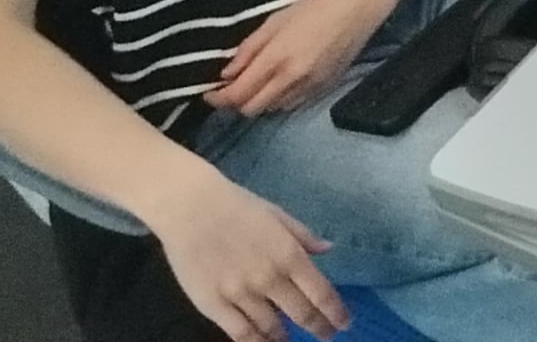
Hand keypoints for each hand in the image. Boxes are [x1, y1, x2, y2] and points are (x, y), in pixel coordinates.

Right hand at [144, 164, 349, 341]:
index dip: (336, 313)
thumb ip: (303, 236)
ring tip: (290, 340)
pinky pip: (239, 333)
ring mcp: (241, 294)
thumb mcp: (278, 215)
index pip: (321, 293)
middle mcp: (269, 278)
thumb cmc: (238, 207)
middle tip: (326, 336)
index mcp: (289, 255)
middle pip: (301, 314)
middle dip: (318, 328)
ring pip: (271, 328)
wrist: (191, 208)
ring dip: (285, 338)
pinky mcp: (213, 305)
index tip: (344, 324)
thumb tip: (328, 249)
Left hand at [206, 0, 388, 116]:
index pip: (237, 95)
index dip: (217, 98)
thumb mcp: (274, 21)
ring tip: (256, 85)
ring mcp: (309, 88)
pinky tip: (279, 84)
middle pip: (251, 110)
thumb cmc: (314, 7)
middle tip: (230, 89)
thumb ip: (249, 50)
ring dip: (258, 102)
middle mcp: (291, 81)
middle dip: (236, 103)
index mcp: (276, 60)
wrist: (357, 8)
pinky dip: (278, 100)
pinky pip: (291, 105)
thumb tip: (227, 74)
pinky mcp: (323, 90)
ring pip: (271, 110)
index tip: (209, 92)